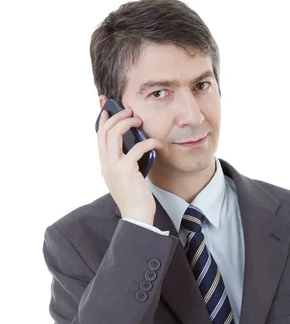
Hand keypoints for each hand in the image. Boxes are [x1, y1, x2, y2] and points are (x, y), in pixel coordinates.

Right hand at [97, 100, 162, 222]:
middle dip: (116, 116)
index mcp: (104, 165)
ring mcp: (114, 167)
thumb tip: (135, 147)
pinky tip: (157, 144)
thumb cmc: (135, 198)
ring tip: (138, 120)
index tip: (108, 107)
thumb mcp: (126, 178)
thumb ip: (125, 163)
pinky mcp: (126, 170)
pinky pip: (135, 149)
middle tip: (130, 111)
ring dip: (127, 123)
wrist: (136, 216)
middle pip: (104, 131)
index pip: (99, 137)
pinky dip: (147, 143)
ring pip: (113, 135)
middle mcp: (106, 164)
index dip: (102, 119)